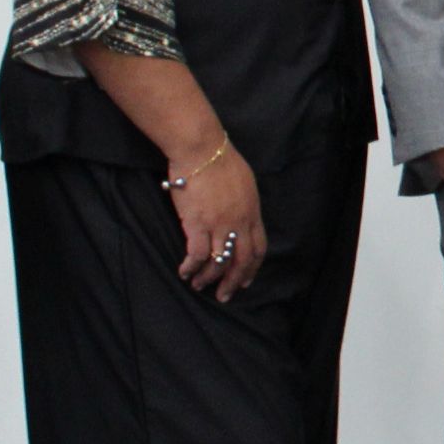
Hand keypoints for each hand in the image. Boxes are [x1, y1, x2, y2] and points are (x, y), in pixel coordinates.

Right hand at [168, 140, 267, 302]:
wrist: (202, 149)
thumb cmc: (220, 159)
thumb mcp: (245, 182)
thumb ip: (245, 203)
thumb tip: (242, 214)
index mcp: (253, 212)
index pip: (258, 248)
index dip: (252, 268)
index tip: (245, 280)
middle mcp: (240, 222)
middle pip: (242, 261)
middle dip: (233, 282)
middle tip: (224, 295)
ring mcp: (220, 225)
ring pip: (219, 262)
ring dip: (209, 278)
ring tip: (199, 286)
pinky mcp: (198, 224)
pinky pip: (197, 255)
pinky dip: (191, 267)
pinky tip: (184, 272)